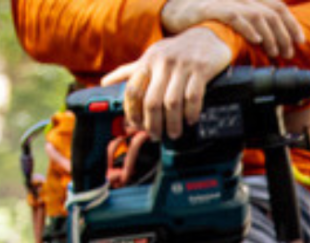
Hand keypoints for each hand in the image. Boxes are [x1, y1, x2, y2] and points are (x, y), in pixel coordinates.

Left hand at [101, 28, 231, 139]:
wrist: (205, 38)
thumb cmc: (175, 52)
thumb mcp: (151, 57)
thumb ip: (130, 72)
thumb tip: (105, 83)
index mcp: (147, 62)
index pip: (133, 90)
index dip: (133, 112)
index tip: (136, 127)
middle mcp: (162, 63)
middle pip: (152, 101)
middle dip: (153, 124)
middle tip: (156, 136)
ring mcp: (182, 67)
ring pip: (172, 102)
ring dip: (172, 123)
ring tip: (174, 134)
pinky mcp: (200, 71)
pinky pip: (193, 97)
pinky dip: (191, 113)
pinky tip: (190, 121)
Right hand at [161, 0, 304, 60]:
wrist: (176, 11)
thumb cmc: (209, 19)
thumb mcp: (235, 20)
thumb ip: (254, 26)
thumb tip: (276, 43)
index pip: (277, 6)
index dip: (291, 23)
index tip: (300, 41)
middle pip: (272, 12)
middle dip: (284, 34)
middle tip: (288, 53)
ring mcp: (226, 0)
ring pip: (258, 15)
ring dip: (270, 36)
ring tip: (275, 52)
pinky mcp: (211, 7)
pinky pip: (235, 16)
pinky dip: (248, 28)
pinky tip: (256, 40)